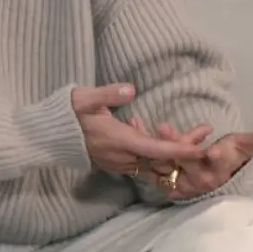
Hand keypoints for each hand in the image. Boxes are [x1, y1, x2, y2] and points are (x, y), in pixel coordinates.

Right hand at [71, 84, 206, 174]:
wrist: (48, 136)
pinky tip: (150, 130)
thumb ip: (107, 93)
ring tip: (191, 133)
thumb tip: (131, 89)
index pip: (154, 150)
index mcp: (118, 141)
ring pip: (154, 161)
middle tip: (204, 132)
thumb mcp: (84, 98)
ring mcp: (119, 162)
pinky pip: (143, 161)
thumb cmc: (66, 115)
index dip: (178, 150)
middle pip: (160, 158)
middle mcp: (122, 157)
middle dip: (184, 148)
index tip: (200, 149)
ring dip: (172, 149)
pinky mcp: (117, 162)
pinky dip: (155, 149)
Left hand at [151, 122, 252, 199]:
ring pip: (164, 159)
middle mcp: (196, 175)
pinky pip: (149, 156)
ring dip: (154, 142)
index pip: (216, 163)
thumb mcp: (246, 146)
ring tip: (144, 125)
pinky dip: (142, 139)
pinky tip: (134, 121)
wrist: (213, 176)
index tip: (211, 151)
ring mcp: (178, 174)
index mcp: (217, 167)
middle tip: (166, 128)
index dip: (214, 157)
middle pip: (185, 161)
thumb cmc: (230, 156)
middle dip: (176, 145)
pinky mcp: (162, 170)